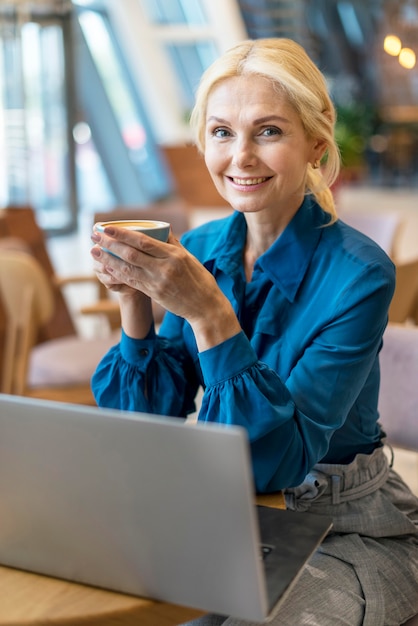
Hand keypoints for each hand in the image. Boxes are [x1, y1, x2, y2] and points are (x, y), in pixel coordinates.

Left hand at [90, 225, 240, 349]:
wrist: (206, 307)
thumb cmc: (200, 280)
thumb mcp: (190, 258)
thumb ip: (173, 244)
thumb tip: (161, 229)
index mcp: (174, 255)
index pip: (143, 241)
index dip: (123, 234)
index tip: (108, 228)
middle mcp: (165, 268)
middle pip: (131, 254)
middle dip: (110, 244)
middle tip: (94, 237)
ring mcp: (158, 283)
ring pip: (128, 269)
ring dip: (108, 260)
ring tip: (94, 251)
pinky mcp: (154, 294)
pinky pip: (132, 282)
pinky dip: (118, 274)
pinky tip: (107, 268)